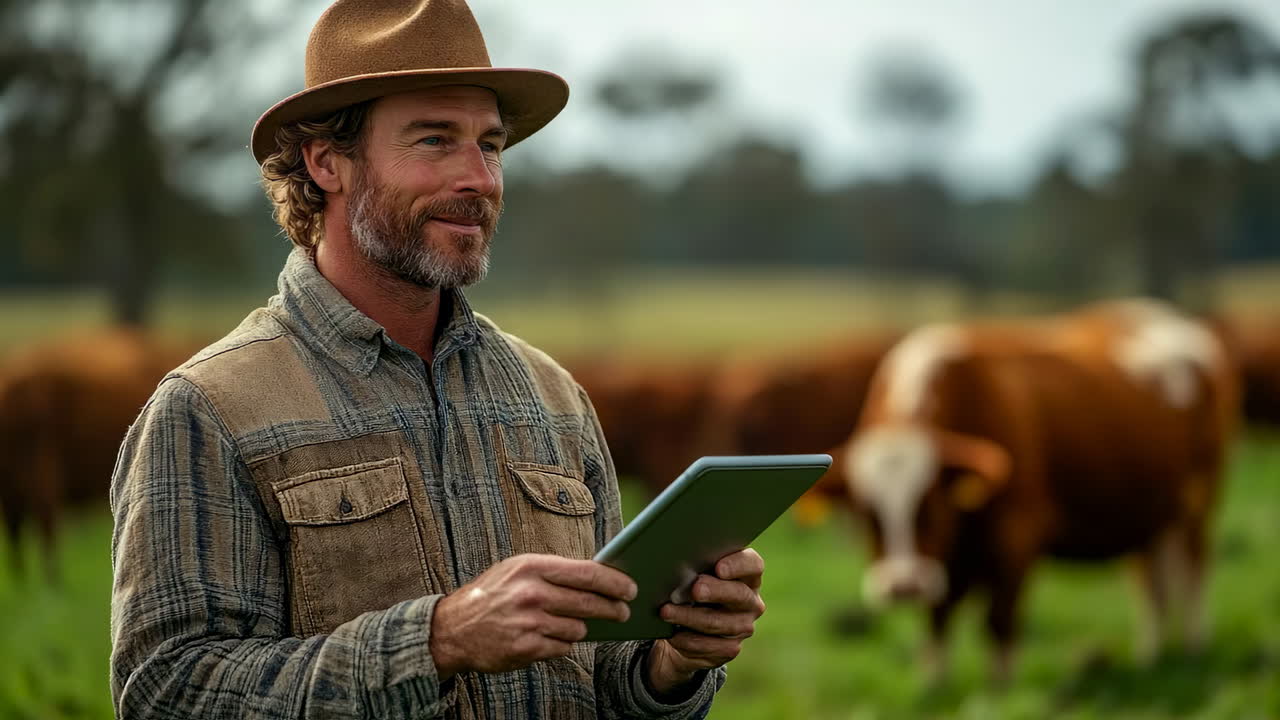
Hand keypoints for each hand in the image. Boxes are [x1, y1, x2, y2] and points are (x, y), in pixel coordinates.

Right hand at [430, 554, 635, 678]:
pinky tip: (547, 637)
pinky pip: (562, 648)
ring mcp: (529, 622)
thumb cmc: (491, 595)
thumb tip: (597, 578)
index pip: (586, 573)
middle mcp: (531, 593)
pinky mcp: (526, 648)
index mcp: (532, 567)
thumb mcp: (518, 570)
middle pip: (588, 602)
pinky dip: (561, 644)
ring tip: (567, 624)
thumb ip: (553, 572)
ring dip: (579, 629)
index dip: (614, 582)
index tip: (630, 588)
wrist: (453, 629)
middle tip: (623, 612)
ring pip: (577, 629)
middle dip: (612, 609)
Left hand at [647, 548, 765, 696]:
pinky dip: (689, 640)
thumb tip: (676, 563)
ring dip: (691, 617)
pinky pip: (712, 646)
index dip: (738, 565)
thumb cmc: (688, 590)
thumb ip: (694, 567)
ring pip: (720, 622)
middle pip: (739, 594)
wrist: (683, 629)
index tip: (719, 567)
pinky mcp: (731, 648)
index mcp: (747, 575)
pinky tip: (673, 635)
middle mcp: (750, 601)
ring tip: (667, 611)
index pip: (753, 565)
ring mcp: (743, 626)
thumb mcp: (693, 575)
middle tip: (695, 589)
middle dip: (715, 591)